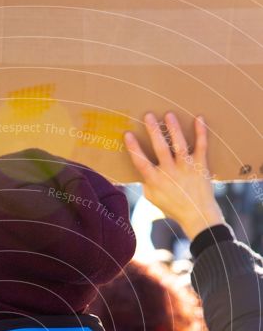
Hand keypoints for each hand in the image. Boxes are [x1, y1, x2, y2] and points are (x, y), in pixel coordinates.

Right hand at [124, 113, 224, 240]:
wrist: (197, 215)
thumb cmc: (173, 207)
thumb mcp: (153, 198)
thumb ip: (146, 182)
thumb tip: (140, 167)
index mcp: (155, 181)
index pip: (141, 162)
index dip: (133, 148)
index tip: (128, 134)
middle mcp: (170, 173)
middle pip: (160, 149)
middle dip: (153, 131)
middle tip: (148, 115)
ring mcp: (186, 168)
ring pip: (179, 145)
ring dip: (174, 129)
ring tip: (168, 115)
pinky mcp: (201, 166)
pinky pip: (201, 146)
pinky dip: (201, 132)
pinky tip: (199, 118)